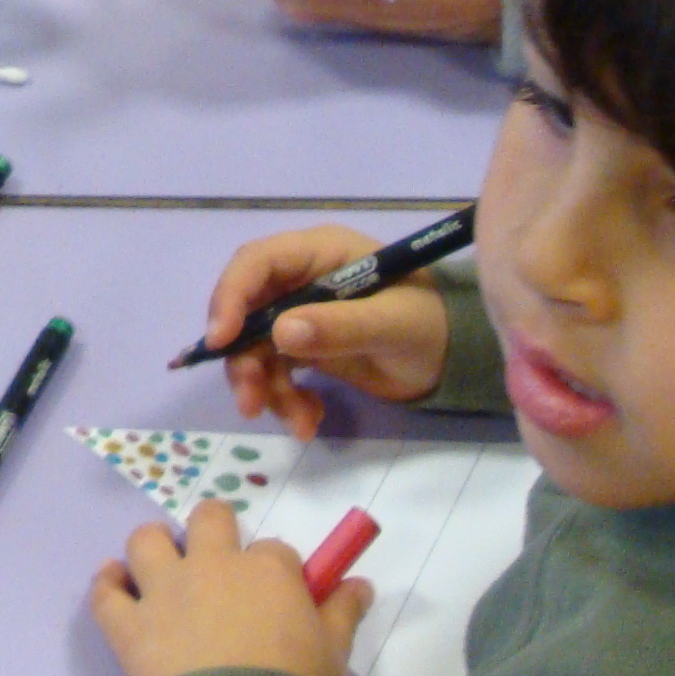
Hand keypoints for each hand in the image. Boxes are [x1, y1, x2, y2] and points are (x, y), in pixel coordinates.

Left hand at [90, 500, 370, 675]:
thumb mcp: (333, 655)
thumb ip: (342, 613)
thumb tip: (361, 584)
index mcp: (267, 571)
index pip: (274, 551)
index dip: (275, 572)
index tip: (278, 597)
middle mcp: (212, 567)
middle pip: (208, 520)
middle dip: (214, 532)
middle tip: (217, 566)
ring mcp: (165, 593)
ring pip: (146, 541)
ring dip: (154, 549)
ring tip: (162, 571)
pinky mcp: (129, 627)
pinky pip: (105, 592)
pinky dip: (108, 584)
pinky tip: (116, 585)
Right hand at [191, 225, 454, 437]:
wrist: (454, 359)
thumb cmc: (429, 325)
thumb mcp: (392, 324)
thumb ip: (340, 327)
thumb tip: (281, 333)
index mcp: (318, 252)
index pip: (256, 263)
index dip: (231, 297)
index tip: (219, 342)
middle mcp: (299, 279)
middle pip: (246, 312)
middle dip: (244, 360)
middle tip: (251, 403)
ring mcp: (299, 314)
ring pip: (255, 349)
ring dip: (265, 389)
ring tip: (299, 423)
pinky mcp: (304, 347)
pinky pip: (274, 372)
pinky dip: (285, 400)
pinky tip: (310, 420)